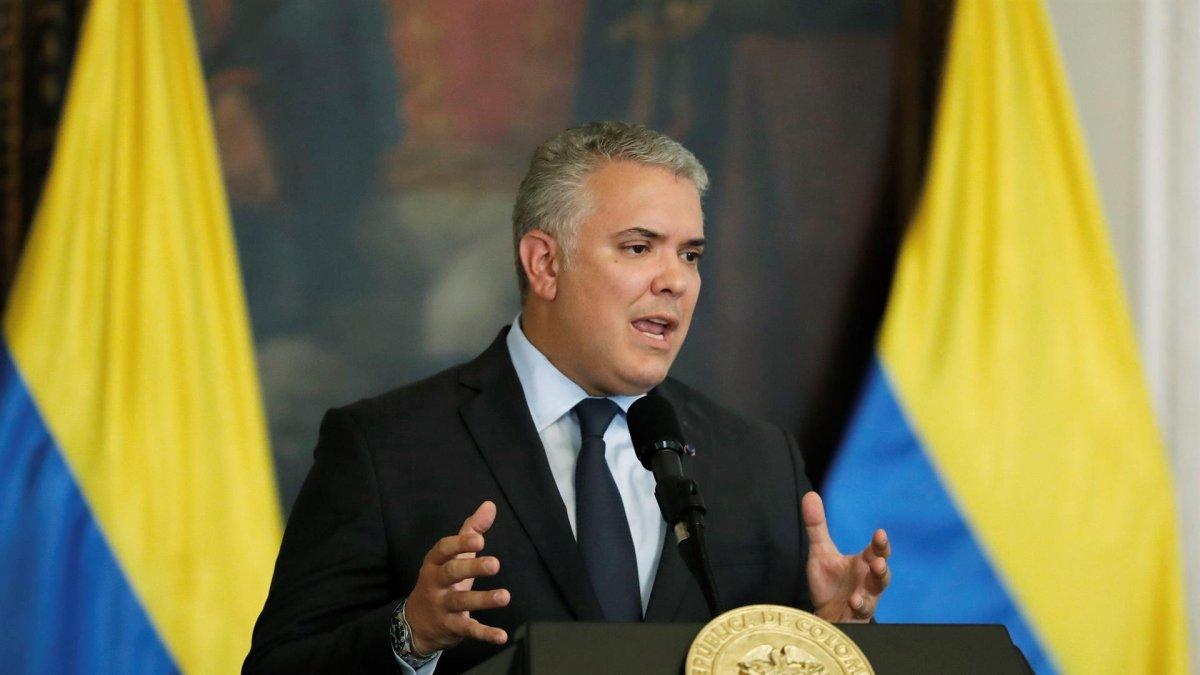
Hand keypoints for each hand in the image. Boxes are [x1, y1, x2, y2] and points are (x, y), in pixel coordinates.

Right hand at [404, 501, 510, 654]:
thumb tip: (490, 505)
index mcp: (436, 562)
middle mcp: (436, 583)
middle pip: (452, 573)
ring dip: (483, 600)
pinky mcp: (451, 627)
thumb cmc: (442, 580)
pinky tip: (502, 636)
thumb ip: (471, 531)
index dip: (460, 544)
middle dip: (472, 568)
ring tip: (505, 597)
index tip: (479, 539)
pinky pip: (469, 630)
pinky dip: (485, 634)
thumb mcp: (453, 556)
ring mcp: (442, 606)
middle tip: (495, 564)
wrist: (416, 622)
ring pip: (462, 602)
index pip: (444, 549)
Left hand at [802, 491, 890, 622]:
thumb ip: (816, 526)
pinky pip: (862, 611)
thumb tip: (809, 495)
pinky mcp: (857, 615)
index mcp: (863, 562)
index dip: (880, 543)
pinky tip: (854, 600)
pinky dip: (860, 605)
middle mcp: (868, 580)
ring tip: (872, 575)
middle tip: (879, 559)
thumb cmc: (829, 582)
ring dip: (875, 584)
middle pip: (882, 571)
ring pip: (877, 592)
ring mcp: (866, 598)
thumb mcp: (820, 552)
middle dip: (883, 565)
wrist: (825, 614)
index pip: (876, 550)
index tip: (880, 533)